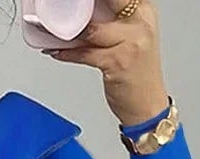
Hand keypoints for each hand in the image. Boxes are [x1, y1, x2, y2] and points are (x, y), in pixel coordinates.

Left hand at [43, 0, 169, 128]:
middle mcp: (140, 23)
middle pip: (107, 2)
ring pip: (92, 30)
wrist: (147, 106)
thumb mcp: (132, 36)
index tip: (78, 1)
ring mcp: (130, 43)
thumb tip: (83, 9)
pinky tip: (56, 51)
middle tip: (62, 7)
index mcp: (144, 11)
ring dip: (67, 32)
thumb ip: (113, 19)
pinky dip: (67, 53)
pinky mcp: (117, 63)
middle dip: (82, 5)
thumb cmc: (137, 72)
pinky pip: (85, 54)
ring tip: (51, 30)